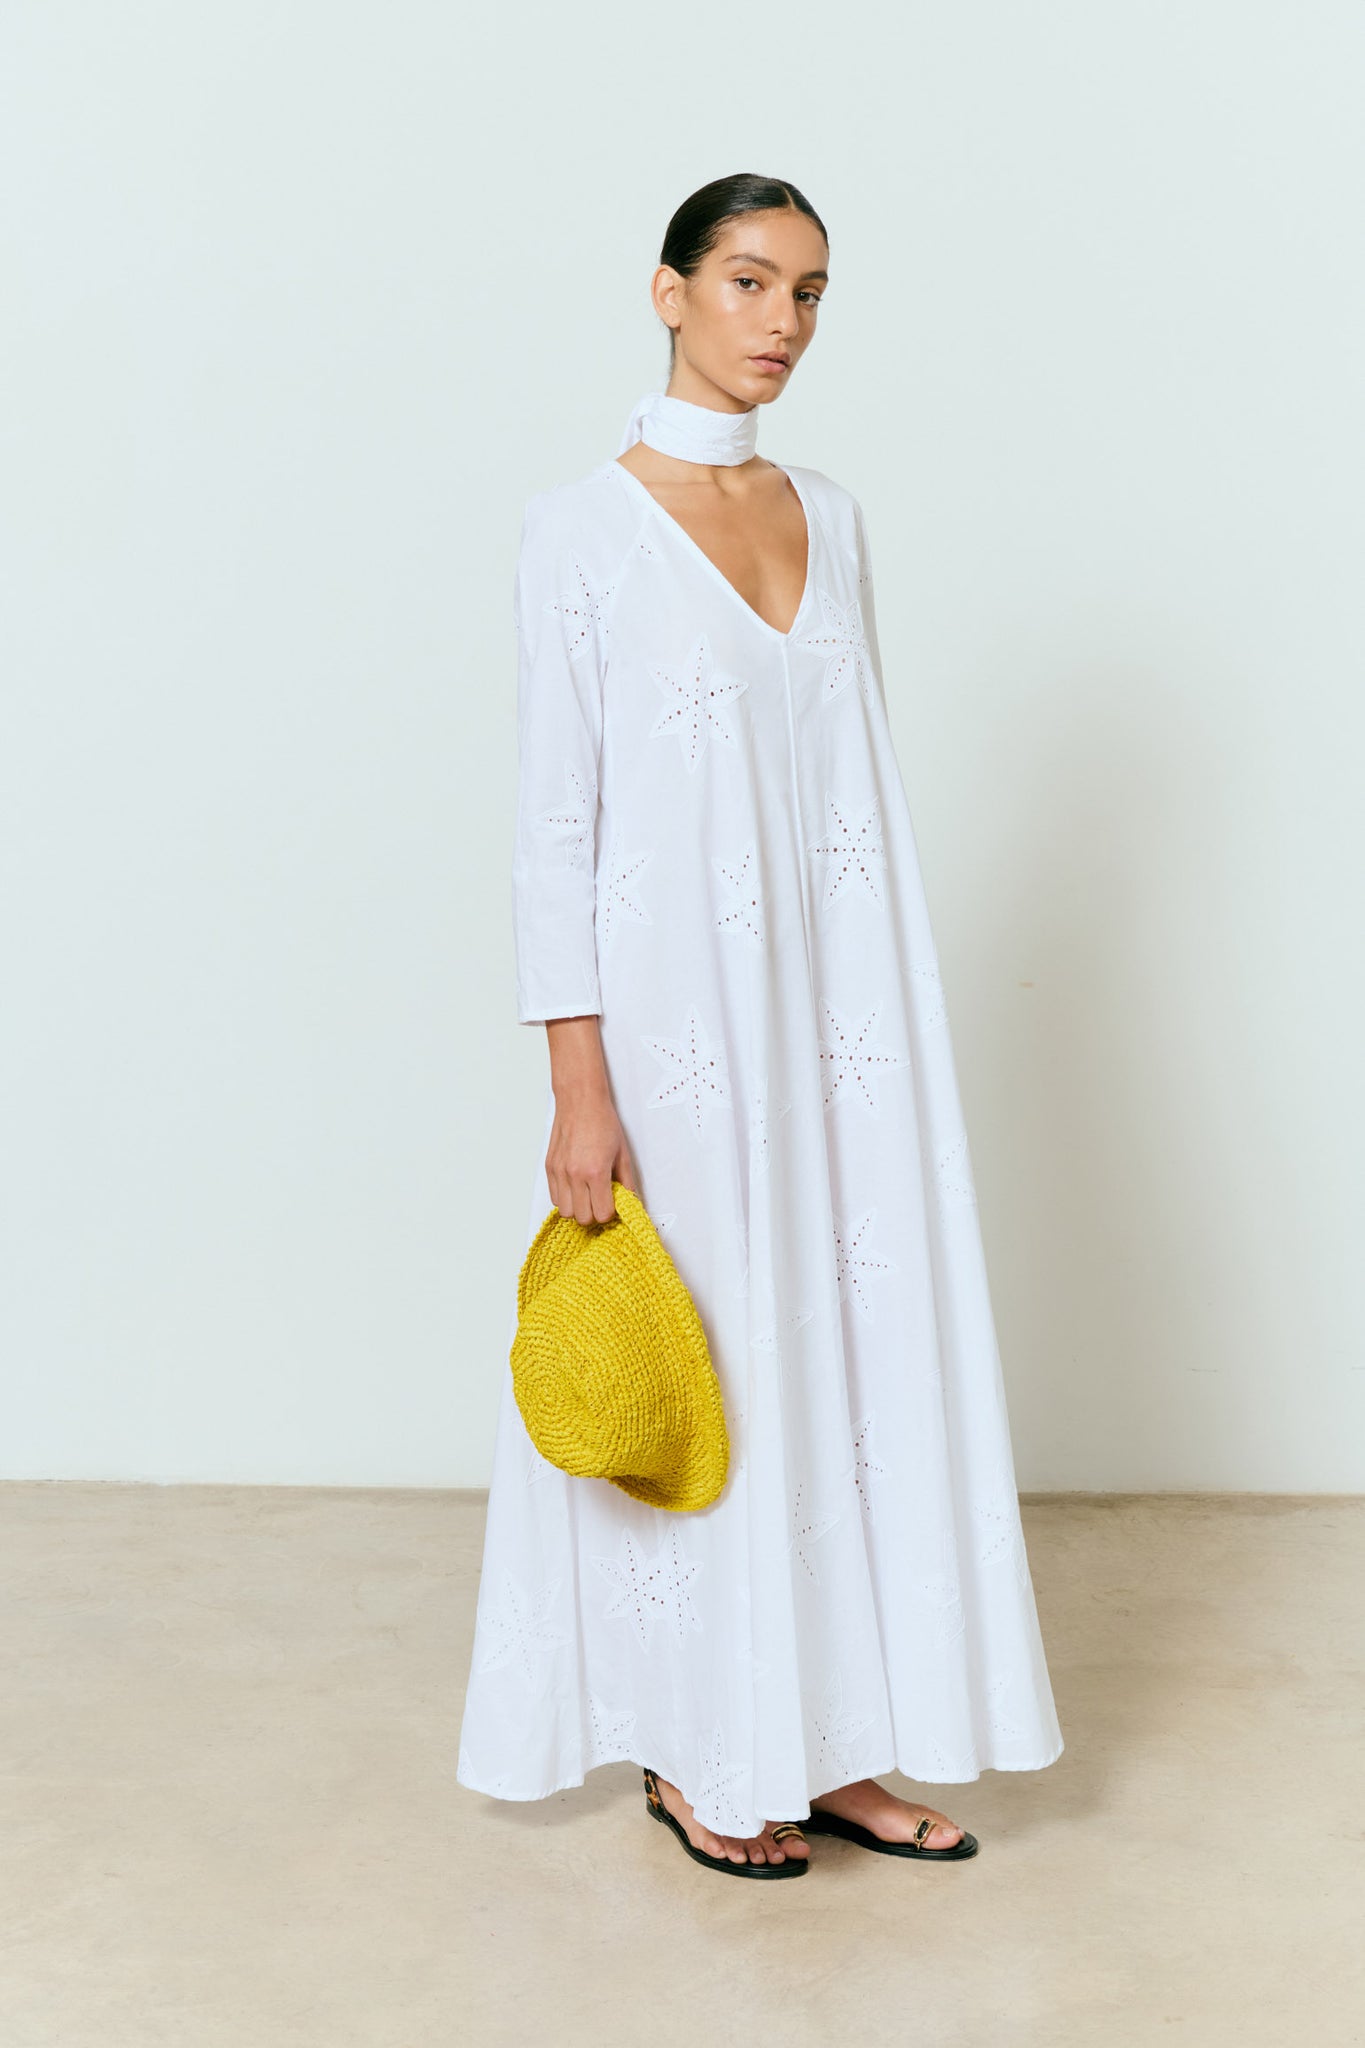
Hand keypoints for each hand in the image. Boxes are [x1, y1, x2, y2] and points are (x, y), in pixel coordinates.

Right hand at [543, 1017, 639, 1224]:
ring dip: (578, 1208)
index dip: (610, 1213)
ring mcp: (559, 1172)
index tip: (613, 1205)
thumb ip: (626, 1181)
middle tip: (601, 1202)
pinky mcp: (550, 1168)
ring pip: (565, 1211)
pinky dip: (565, 1198)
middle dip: (594, 1214)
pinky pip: (554, 1197)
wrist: (580, 1102)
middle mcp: (574, 1174)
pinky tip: (575, 1187)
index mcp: (595, 1172)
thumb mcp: (622, 1153)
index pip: (602, 1213)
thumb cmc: (602, 1123)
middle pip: (582, 1218)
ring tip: (587, 1195)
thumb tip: (629, 1201)